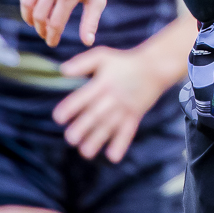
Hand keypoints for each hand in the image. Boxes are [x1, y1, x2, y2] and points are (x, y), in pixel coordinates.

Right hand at [19, 0, 109, 48]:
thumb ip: (91, 21)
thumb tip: (87, 42)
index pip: (55, 23)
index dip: (52, 37)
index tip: (52, 42)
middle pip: (38, 15)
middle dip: (40, 29)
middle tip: (45, 33)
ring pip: (27, 2)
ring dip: (28, 17)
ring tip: (36, 23)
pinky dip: (24, 0)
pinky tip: (32, 6)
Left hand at [53, 46, 162, 161]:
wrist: (155, 67)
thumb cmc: (124, 62)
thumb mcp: (103, 56)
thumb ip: (82, 63)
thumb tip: (61, 70)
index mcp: (102, 83)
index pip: (83, 97)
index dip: (70, 108)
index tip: (59, 118)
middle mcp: (112, 97)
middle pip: (95, 115)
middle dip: (82, 128)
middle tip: (71, 138)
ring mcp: (125, 108)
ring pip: (109, 127)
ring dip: (97, 140)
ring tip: (85, 152)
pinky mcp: (135, 116)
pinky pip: (128, 131)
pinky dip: (121, 144)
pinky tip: (112, 157)